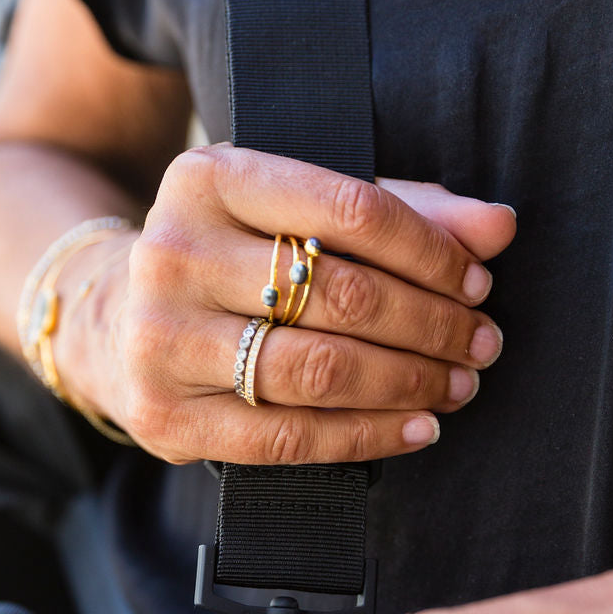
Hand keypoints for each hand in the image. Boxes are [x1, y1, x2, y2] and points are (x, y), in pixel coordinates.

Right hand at [55, 145, 514, 463]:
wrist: (115, 320)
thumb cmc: (233, 256)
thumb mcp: (298, 210)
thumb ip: (401, 209)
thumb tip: (497, 226)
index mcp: (210, 177)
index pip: (350, 209)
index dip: (431, 251)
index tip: (476, 280)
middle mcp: (174, 253)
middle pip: (340, 294)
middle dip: (431, 324)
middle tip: (480, 342)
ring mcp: (162, 340)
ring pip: (319, 369)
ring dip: (408, 382)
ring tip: (457, 384)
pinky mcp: (165, 415)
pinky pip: (288, 436)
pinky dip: (367, 435)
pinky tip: (416, 427)